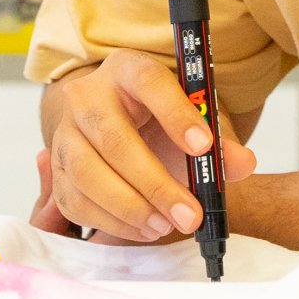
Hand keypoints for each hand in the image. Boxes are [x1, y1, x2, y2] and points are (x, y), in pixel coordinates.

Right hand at [32, 49, 257, 242]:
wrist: (117, 120)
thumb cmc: (159, 116)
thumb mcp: (192, 115)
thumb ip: (220, 138)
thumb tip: (242, 164)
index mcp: (128, 69)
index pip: (150, 82)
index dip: (177, 115)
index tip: (205, 147)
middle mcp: (88, 96)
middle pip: (115, 139)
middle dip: (155, 184)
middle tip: (190, 214)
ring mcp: (64, 133)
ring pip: (87, 173)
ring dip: (130, 208)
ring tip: (166, 225)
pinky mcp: (55, 169)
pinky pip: (74, 201)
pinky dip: (110, 222)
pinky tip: (143, 229)